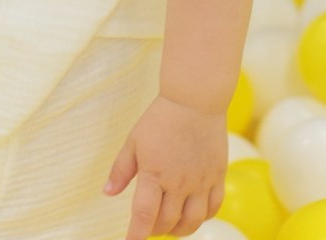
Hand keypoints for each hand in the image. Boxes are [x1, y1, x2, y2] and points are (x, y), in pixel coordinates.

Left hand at [105, 96, 227, 239]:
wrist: (194, 99)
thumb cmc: (161, 118)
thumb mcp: (134, 140)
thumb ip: (121, 170)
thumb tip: (107, 193)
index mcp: (154, 173)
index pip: (143, 215)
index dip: (136, 235)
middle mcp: (179, 182)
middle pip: (167, 222)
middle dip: (155, 230)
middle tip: (148, 225)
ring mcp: (201, 181)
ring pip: (192, 222)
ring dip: (179, 230)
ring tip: (170, 225)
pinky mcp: (217, 176)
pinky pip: (213, 208)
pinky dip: (203, 218)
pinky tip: (192, 213)